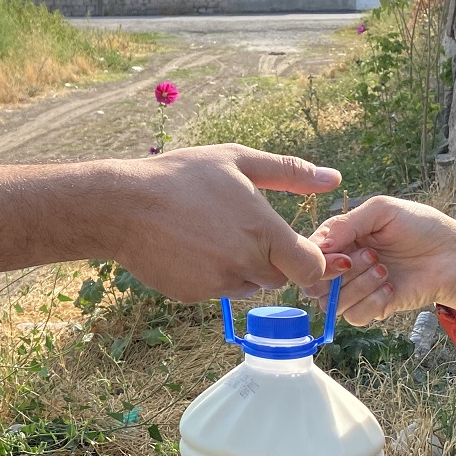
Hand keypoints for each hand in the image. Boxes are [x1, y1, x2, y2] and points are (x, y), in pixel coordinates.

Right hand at [115, 145, 340, 301]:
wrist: (122, 205)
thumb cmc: (180, 175)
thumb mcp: (236, 159)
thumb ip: (290, 172)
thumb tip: (334, 178)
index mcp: (264, 231)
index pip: (311, 268)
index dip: (310, 260)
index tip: (298, 249)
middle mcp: (246, 264)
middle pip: (278, 278)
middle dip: (269, 260)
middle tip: (239, 230)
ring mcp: (218, 284)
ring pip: (246, 286)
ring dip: (240, 269)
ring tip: (209, 236)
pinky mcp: (193, 295)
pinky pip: (214, 291)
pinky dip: (209, 275)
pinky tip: (188, 248)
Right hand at [307, 196, 455, 324]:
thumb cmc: (422, 226)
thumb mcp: (382, 211)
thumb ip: (346, 224)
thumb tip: (317, 246)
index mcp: (340, 239)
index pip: (309, 254)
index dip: (318, 258)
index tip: (342, 253)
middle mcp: (344, 265)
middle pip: (314, 282)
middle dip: (338, 272)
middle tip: (372, 257)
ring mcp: (358, 288)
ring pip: (332, 302)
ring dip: (357, 285)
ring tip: (384, 269)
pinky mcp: (376, 307)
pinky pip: (354, 316)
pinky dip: (370, 302)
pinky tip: (391, 287)